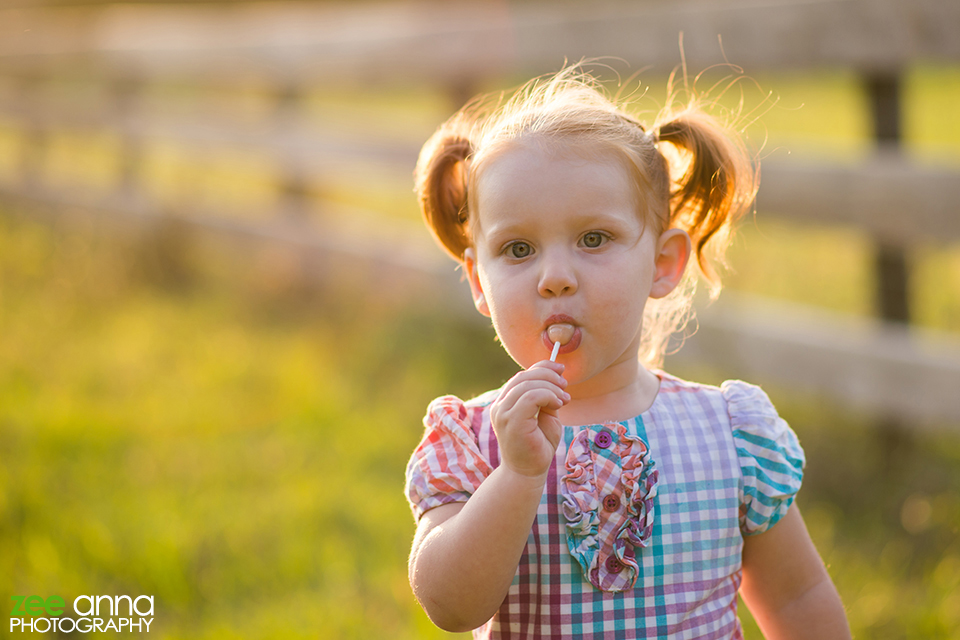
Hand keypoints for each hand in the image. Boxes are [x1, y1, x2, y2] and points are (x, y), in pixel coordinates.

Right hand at [489, 360, 568, 477]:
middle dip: (548, 376)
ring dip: (551, 388)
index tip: (561, 369)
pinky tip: (558, 405)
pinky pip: (530, 397)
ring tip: (564, 400)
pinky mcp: (511, 421)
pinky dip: (548, 396)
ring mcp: (502, 413)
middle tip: (565, 385)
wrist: (528, 473)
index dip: (542, 367)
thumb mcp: (545, 415)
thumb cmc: (538, 445)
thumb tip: (557, 376)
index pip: (521, 375)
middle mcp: (500, 406)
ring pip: (528, 385)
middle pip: (523, 377)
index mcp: (506, 402)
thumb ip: (546, 396)